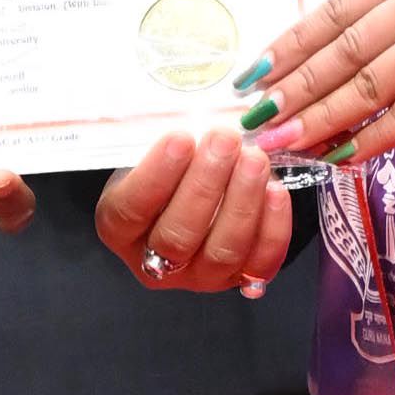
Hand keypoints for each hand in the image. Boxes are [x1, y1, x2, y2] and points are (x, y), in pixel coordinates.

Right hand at [98, 129, 296, 298]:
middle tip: (224, 139)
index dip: (156, 176)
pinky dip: (272, 227)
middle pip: (178, 235)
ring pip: (222, 251)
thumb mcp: (152, 153)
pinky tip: (275, 190)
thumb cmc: (171, 168)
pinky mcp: (241, 278)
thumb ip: (165, 145)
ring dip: (242, 201)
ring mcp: (200, 277)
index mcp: (120, 230)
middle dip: (205, 184)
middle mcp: (156, 263)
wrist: (198, 190)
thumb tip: (192, 115)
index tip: (180, 137)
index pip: (132, 210)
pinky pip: (260, 261)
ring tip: (254, 158)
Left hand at [238, 0, 394, 176]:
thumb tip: (317, 71)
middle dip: (290, 89)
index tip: (249, 77)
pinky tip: (336, 160)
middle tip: (251, 120)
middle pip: (342, 48)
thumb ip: (392, 31)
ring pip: (364, 85)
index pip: (335, 10)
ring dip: (316, 120)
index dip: (287, 46)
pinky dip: (364, 142)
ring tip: (280, 146)